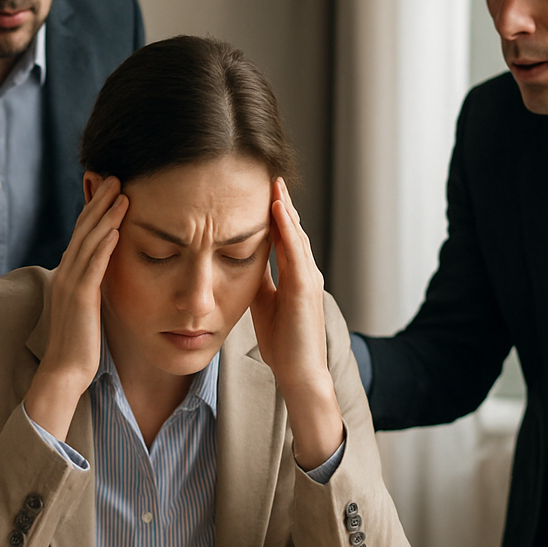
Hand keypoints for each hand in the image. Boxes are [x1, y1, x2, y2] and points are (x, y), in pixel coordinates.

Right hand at [23, 175, 126, 441]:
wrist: (64, 372)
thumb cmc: (79, 345)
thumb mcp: (87, 309)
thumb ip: (93, 288)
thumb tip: (104, 276)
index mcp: (68, 276)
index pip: (82, 235)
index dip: (95, 211)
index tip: (110, 190)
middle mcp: (66, 274)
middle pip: (83, 230)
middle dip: (100, 202)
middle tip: (115, 177)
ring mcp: (71, 285)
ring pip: (88, 242)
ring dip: (106, 216)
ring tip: (121, 193)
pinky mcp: (80, 298)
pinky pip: (93, 265)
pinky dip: (105, 244)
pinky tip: (117, 228)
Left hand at [251, 179, 342, 468]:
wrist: (299, 373)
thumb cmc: (282, 343)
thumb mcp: (263, 303)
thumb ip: (257, 281)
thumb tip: (238, 262)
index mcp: (295, 276)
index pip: (283, 236)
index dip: (273, 213)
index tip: (259, 190)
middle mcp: (305, 272)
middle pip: (291, 229)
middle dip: (280, 202)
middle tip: (269, 173)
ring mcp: (308, 278)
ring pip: (295, 234)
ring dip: (284, 206)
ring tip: (273, 181)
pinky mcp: (305, 288)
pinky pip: (296, 250)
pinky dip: (287, 227)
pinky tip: (278, 208)